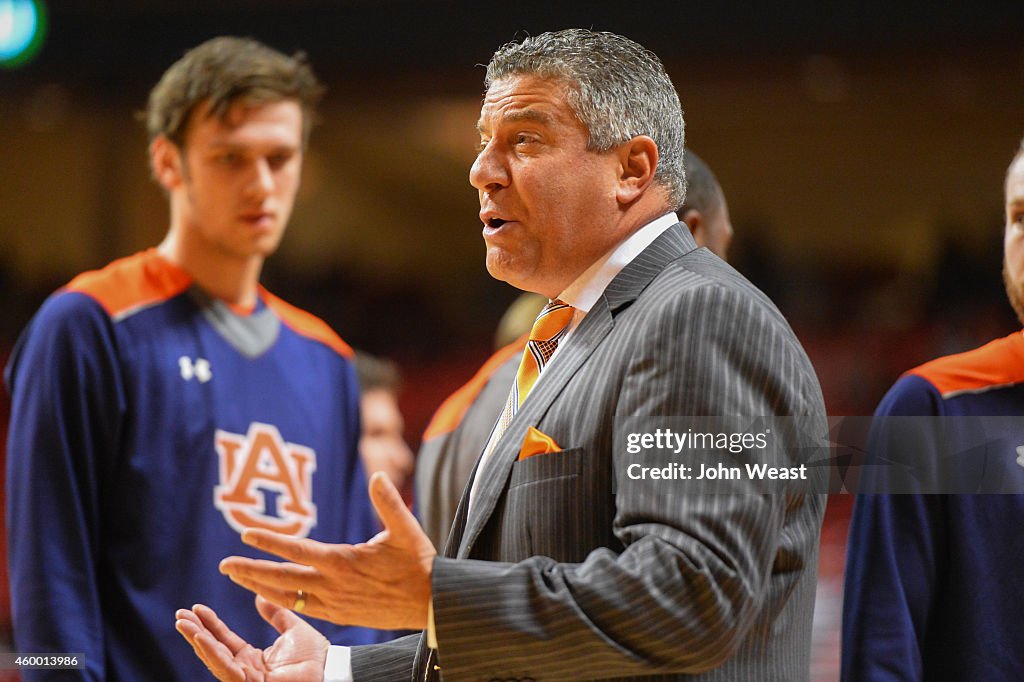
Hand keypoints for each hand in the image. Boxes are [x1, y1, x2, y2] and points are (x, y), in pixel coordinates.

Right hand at [175, 596, 328, 681]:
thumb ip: (275, 614)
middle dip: (196, 632)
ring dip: (198, 641)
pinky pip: (226, 669)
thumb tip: (260, 596)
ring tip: (183, 623)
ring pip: (215, 660)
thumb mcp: (292, 630)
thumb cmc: (316, 656)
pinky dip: (211, 653)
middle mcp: (245, 670)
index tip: (197, 607)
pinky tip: (200, 638)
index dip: (211, 624)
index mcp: (253, 659)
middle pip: (214, 650)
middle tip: (180, 614)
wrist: (330, 671)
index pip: (225, 640)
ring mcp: (245, 680)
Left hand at [220, 471, 436, 629]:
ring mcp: (336, 604)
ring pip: (289, 597)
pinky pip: (304, 608)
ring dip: (260, 587)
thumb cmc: (419, 563)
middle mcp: (334, 585)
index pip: (299, 551)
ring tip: (239, 578)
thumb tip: (378, 475)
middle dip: (251, 570)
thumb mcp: (406, 529)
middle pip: (283, 579)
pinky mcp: (341, 616)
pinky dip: (283, 601)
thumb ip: (389, 502)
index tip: (246, 534)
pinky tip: (269, 595)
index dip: (271, 542)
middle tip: (224, 565)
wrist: (431, 603)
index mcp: (345, 561)